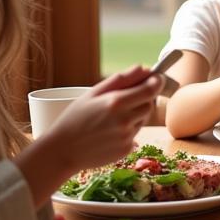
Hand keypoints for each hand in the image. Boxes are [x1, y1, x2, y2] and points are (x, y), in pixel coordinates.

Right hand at [39, 65, 163, 176]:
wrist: (62, 151)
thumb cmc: (74, 118)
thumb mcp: (93, 93)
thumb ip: (121, 79)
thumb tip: (144, 68)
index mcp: (115, 102)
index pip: (150, 90)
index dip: (156, 82)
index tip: (157, 78)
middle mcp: (124, 120)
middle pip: (149, 105)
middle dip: (143, 99)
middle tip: (127, 99)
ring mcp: (126, 137)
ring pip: (142, 120)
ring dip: (134, 115)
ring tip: (111, 118)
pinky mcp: (126, 150)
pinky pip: (135, 135)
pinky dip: (127, 131)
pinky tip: (108, 133)